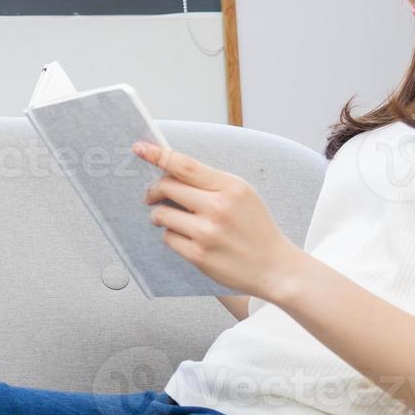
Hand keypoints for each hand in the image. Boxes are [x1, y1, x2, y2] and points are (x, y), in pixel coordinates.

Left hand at [133, 141, 303, 300]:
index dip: (158, 155)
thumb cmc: (254, 228)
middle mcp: (218, 207)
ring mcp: (207, 232)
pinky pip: (167, 238)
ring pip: (161, 213)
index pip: (185, 165)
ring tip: (175, 220)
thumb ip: (209, 182)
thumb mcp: (241, 195)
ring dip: (160, 215)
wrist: (274, 267)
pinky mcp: (198, 255)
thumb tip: (168, 173)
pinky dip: (172, 236)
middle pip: (166, 186)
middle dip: (154, 191)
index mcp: (231, 187)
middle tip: (154, 196)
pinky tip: (188, 239)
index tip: (139, 148)